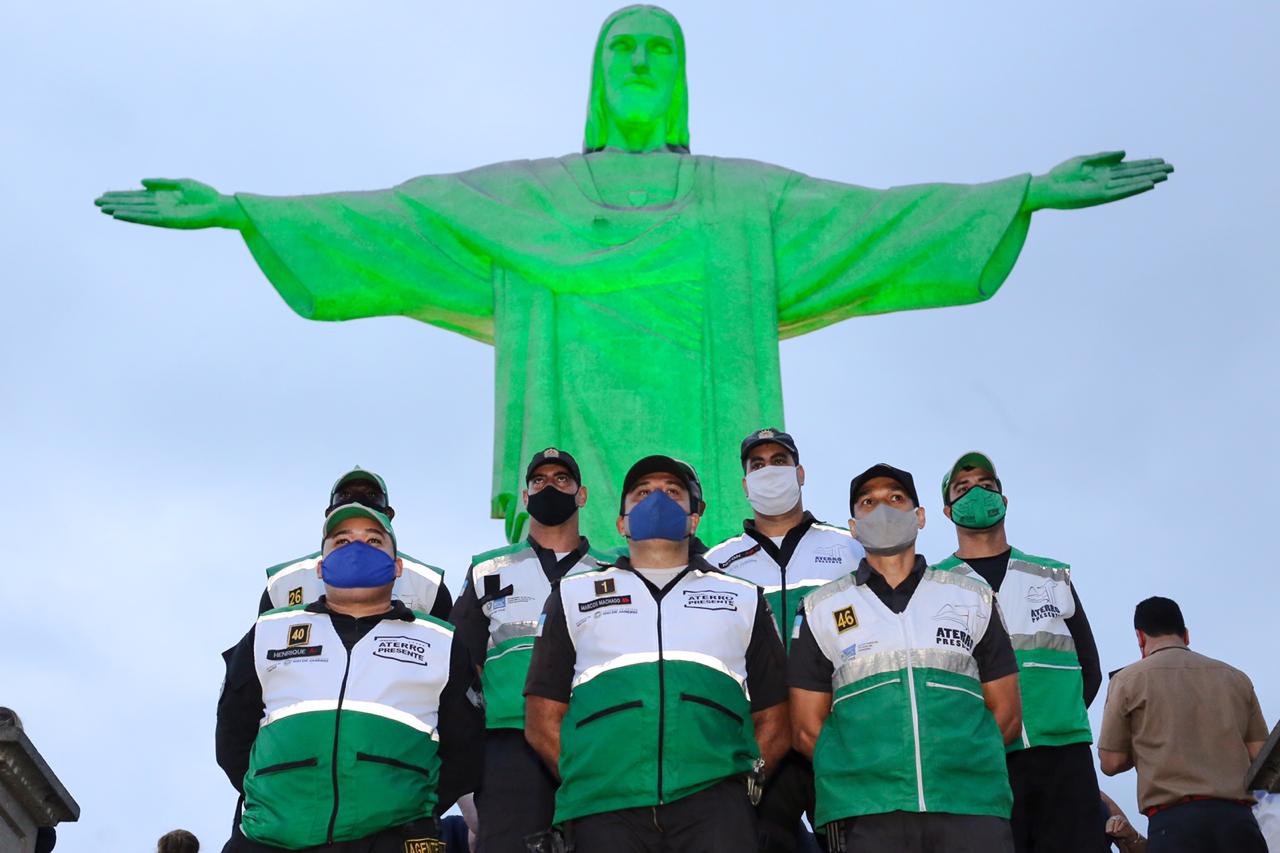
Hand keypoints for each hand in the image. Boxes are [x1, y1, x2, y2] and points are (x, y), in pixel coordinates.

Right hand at [95, 178, 245, 229]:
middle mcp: (159, 206)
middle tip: (95, 203)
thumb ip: (161, 183)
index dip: (120, 196)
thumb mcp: (181, 184)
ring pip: (136, 212)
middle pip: (132, 204)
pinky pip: (146, 219)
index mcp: (162, 197)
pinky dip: (133, 217)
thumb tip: (141, 182)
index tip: (104, 195)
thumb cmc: (204, 195)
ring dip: (119, 210)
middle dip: (115, 203)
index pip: (136, 197)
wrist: (219, 206)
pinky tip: (120, 215)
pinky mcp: (168, 220)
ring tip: (103, 209)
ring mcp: (162, 214)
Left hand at [1025, 151, 1172, 210]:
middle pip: (1134, 175)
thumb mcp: (1084, 160)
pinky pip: (1120, 191)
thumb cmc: (1061, 174)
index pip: (1130, 167)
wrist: (1046, 187)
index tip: (1162, 160)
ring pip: (1131, 183)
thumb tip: (1125, 153)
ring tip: (1164, 176)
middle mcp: (1107, 181)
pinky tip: (1147, 184)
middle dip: (1152, 171)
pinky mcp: (1098, 196)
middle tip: (1172, 168)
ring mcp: (1104, 189)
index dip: (1146, 164)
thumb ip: (1105, 157)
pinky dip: (1134, 188)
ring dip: (1148, 179)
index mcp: (1104, 172)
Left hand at [1106, 814, 1140, 841]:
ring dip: (1115, 826)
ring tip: (1114, 832)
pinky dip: (1120, 826)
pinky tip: (1119, 830)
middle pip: (1112, 820)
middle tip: (1110, 831)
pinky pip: (1123, 823)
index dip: (1107, 827)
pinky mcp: (1125, 821)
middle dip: (1110, 826)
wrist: (1128, 834)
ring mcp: (1121, 818)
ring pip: (1117, 821)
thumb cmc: (1119, 833)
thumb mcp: (1114, 833)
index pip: (1108, 822)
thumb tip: (1107, 832)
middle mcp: (1115, 818)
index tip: (1107, 832)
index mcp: (1111, 820)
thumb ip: (1111, 832)